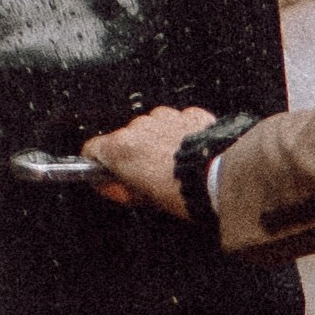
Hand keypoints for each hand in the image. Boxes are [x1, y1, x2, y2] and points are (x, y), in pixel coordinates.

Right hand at [82, 103, 212, 217]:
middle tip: (149, 179)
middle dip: (134, 155)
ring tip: (175, 168)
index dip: (97, 164)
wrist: (221, 177)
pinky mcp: (189, 115)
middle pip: (125, 139)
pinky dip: (181, 135)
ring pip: (152, 128)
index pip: (93, 149)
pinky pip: (178, 123)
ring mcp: (165, 118)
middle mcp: (139, 126)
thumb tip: (108, 186)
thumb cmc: (183, 192)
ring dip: (158, 143)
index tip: (107, 175)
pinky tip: (191, 155)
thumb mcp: (144, 200)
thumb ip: (120, 190)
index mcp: (122, 147)